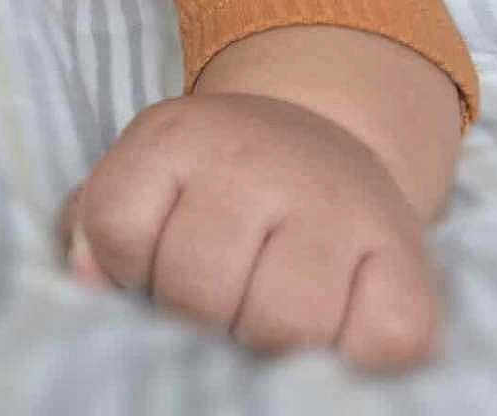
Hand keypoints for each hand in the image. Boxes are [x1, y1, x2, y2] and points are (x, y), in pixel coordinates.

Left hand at [57, 92, 439, 370]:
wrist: (322, 136)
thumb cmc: (213, 181)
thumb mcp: (144, 175)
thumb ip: (95, 224)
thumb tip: (88, 283)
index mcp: (178, 135)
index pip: (117, 228)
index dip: (125, 271)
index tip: (148, 270)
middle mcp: (257, 157)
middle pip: (196, 287)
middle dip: (193, 317)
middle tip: (211, 304)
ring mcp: (338, 204)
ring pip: (283, 324)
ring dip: (265, 346)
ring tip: (261, 319)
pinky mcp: (408, 253)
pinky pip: (382, 344)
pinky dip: (353, 360)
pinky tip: (331, 329)